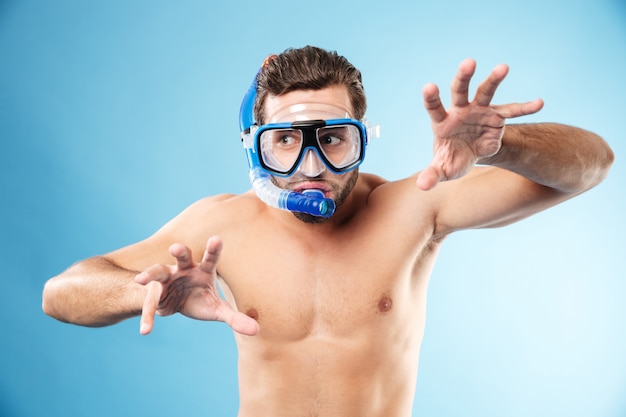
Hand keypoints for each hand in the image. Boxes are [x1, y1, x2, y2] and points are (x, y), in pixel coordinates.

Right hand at [134, 236, 259, 335]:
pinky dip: (148, 317)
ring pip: (157, 272)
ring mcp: (167, 279)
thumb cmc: (198, 300)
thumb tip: (256, 330)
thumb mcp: (216, 310)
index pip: (210, 258)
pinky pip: (149, 304)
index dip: (213, 249)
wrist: (171, 304)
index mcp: (203, 271)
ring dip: (149, 273)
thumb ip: (234, 318)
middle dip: (179, 252)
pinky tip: (145, 331)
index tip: (216, 239)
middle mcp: (184, 270)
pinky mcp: (154, 293)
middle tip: (175, 248)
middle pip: (182, 257)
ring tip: (140, 279)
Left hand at [417, 58, 543, 189]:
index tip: (429, 86)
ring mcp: (479, 110)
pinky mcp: (497, 116)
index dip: (432, 97)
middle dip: (463, 76)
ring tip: (503, 67)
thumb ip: (432, 174)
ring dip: (494, 79)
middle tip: (469, 62)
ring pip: (486, 91)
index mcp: (442, 122)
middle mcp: (460, 110)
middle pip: (459, 90)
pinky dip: (525, 108)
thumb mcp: (443, 169)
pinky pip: (512, 111)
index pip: (434, 107)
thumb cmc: (452, 159)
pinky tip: (539, 103)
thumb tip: (423, 185)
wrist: (472, 155)